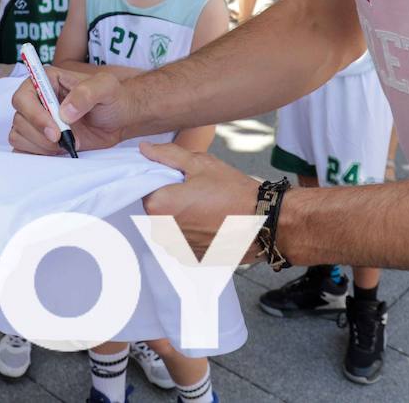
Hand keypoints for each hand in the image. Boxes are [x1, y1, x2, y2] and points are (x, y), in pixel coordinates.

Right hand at [8, 67, 133, 154]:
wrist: (119, 118)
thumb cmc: (112, 98)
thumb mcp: (106, 87)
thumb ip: (86, 93)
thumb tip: (64, 111)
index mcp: (47, 80)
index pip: (24, 96)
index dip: (35, 115)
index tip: (55, 131)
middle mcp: (37, 99)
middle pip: (20, 118)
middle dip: (40, 134)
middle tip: (63, 141)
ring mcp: (36, 119)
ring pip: (19, 134)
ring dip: (41, 145)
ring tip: (65, 144)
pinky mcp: (39, 137)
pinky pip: (23, 147)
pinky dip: (37, 153)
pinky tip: (57, 151)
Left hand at [140, 142, 262, 259]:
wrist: (264, 221)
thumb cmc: (233, 191)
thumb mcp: (200, 164)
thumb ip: (168, 155)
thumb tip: (144, 149)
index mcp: (160, 205)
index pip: (146, 189)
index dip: (164, 182)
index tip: (182, 180)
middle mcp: (163, 232)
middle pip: (157, 210)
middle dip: (172, 200)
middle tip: (198, 192)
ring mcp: (178, 248)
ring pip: (169, 227)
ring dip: (181, 218)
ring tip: (207, 208)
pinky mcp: (192, 259)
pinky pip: (183, 242)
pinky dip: (192, 233)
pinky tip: (211, 223)